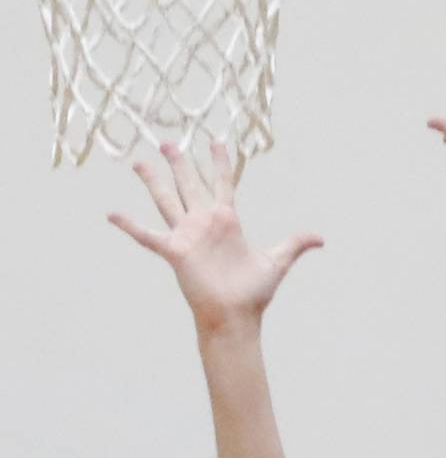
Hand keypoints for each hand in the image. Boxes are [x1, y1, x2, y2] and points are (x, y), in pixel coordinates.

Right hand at [108, 144, 321, 335]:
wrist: (236, 316)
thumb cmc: (253, 292)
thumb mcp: (277, 262)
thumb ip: (295, 244)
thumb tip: (320, 238)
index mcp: (227, 220)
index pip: (223, 184)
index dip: (220, 163)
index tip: (215, 141)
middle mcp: (204, 223)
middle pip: (190, 184)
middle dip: (181, 163)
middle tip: (169, 141)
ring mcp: (187, 235)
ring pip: (167, 200)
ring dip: (153, 181)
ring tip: (138, 162)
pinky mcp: (175, 251)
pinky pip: (147, 236)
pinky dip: (129, 226)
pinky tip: (112, 214)